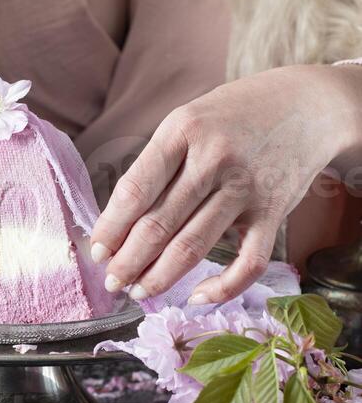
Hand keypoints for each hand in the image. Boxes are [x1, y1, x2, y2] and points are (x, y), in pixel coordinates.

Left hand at [91, 65, 361, 304]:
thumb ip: (159, 163)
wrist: (306, 105)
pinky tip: (197, 298)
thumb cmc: (234, 115)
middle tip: (111, 281)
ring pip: (193, 247)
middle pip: (159, 224)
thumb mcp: (189, 119)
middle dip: (128, 260)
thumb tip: (121, 221)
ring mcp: (245, 187)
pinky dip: (222, 288)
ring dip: (159, 277)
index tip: (96, 251)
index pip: (135, 189)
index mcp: (182, 130)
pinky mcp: (273, 211)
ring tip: (138, 290)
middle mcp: (213, 158)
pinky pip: (248, 262)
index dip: (110, 226)